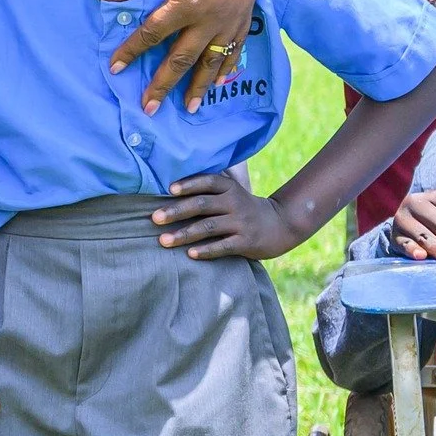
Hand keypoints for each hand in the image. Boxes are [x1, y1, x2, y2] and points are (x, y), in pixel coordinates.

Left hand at [97, 0, 267, 114]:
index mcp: (186, 2)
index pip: (152, 35)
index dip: (131, 52)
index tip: (115, 68)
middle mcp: (211, 17)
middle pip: (183, 58)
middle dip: (164, 85)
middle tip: (149, 108)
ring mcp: (231, 18)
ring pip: (213, 60)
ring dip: (200, 86)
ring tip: (190, 108)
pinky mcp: (246, 13)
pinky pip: (235, 48)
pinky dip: (227, 67)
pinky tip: (220, 82)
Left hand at [151, 171, 299, 260]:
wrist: (280, 224)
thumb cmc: (244, 207)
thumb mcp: (232, 192)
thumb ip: (209, 188)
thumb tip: (170, 186)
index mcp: (229, 188)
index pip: (207, 181)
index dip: (189, 184)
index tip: (169, 189)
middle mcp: (235, 202)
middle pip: (202, 204)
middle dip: (176, 211)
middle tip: (154, 218)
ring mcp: (241, 223)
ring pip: (208, 227)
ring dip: (184, 234)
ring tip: (163, 241)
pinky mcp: (246, 242)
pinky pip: (223, 246)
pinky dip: (206, 250)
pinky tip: (190, 254)